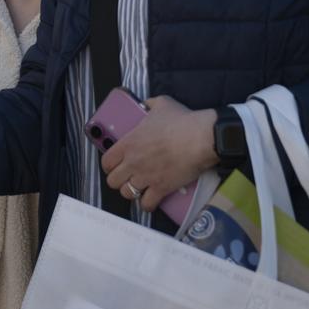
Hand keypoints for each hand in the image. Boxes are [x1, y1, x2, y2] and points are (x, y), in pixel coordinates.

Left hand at [100, 96, 215, 215]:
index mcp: (129, 143)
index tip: (116, 164)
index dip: (109, 165)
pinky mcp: (162, 188)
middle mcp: (133, 162)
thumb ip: (149, 105)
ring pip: (127, 194)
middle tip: (127, 177)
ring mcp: (146, 177)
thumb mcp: (161, 104)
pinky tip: (151, 199)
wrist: (201, 138)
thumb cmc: (182, 121)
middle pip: (113, 181)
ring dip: (132, 192)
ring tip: (139, 188)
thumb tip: (147, 104)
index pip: (106, 161)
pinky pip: (146, 204)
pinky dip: (147, 204)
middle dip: (118, 180)